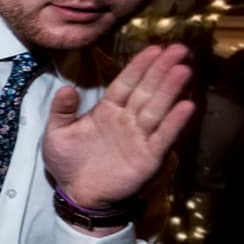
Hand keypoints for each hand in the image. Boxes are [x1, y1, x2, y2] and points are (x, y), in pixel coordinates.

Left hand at [43, 43, 195, 209]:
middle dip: (161, 69)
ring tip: (183, 70)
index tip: (154, 48)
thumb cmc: (68, 162)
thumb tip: (66, 88)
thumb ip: (62, 111)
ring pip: (157, 108)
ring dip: (170, 90)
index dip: (139, 66)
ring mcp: (139, 137)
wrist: (77, 195)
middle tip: (179, 49)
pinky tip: (187, 105)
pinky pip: (163, 136)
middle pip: (146, 90)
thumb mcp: (56, 134)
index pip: (125, 83)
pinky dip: (175, 122)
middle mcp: (126, 119)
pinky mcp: (148, 156)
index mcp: (106, 110)